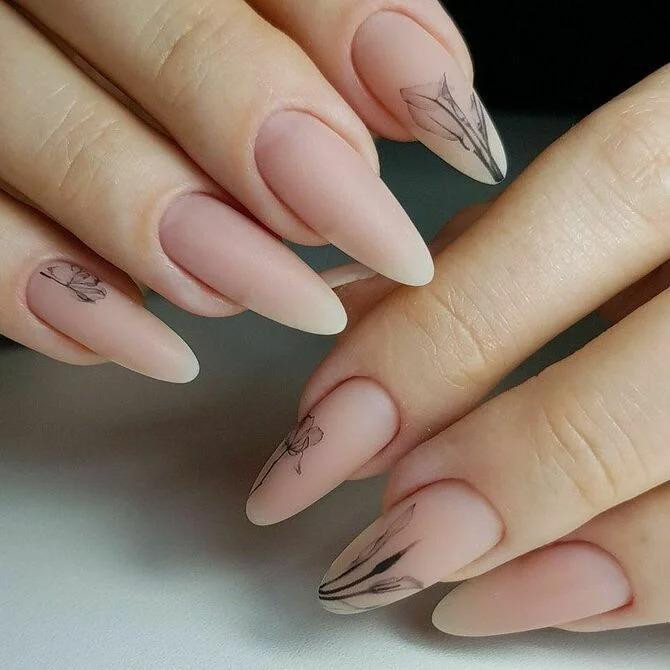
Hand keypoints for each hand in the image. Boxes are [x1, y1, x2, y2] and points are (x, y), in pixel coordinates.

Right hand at [0, 0, 505, 380]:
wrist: (48, 51)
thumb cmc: (164, 39)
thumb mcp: (258, 1)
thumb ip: (339, 21)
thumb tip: (433, 97)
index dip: (371, 44)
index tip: (461, 139)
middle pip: (177, 48)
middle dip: (287, 151)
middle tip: (380, 240)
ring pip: (76, 151)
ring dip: (197, 242)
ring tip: (289, 299)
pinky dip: (68, 302)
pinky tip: (155, 346)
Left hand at [246, 65, 669, 633]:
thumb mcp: (598, 179)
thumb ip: (494, 240)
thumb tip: (364, 316)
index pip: (569, 221)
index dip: (440, 334)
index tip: (330, 426)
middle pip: (644, 383)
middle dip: (503, 470)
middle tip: (386, 539)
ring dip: (572, 553)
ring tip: (458, 589)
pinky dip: (649, 576)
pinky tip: (561, 593)